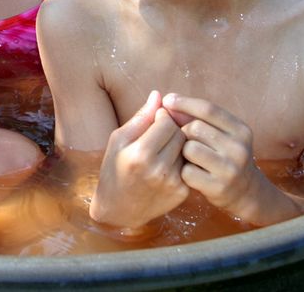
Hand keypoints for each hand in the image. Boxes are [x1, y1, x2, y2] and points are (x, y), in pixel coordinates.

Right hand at [91, 90, 189, 227]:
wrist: (118, 209)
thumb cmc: (114, 169)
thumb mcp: (118, 140)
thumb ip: (141, 118)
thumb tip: (158, 95)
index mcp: (140, 154)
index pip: (167, 122)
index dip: (162, 116)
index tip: (155, 120)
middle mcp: (159, 169)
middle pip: (180, 134)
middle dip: (172, 129)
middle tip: (160, 133)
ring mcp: (173, 183)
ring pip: (188, 148)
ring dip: (179, 144)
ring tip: (163, 149)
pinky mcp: (182, 193)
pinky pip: (189, 165)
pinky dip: (182, 161)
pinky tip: (168, 164)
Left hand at [165, 94, 268, 217]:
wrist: (246, 193)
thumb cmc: (224, 156)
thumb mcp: (222, 135)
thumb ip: (198, 118)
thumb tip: (167, 102)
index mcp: (241, 130)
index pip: (209, 109)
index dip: (185, 102)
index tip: (167, 99)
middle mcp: (239, 148)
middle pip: (195, 128)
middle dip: (184, 132)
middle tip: (187, 141)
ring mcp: (230, 169)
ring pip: (189, 149)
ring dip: (183, 152)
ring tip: (192, 159)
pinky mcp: (218, 187)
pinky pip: (187, 172)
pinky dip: (184, 172)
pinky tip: (194, 174)